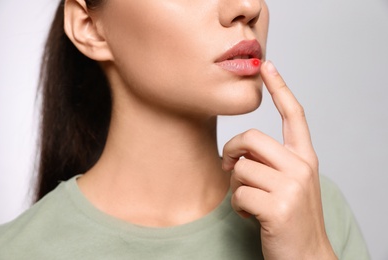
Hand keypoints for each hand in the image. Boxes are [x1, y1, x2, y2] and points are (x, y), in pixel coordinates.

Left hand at [222, 61, 336, 258]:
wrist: (306, 256)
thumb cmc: (291, 218)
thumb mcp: (289, 184)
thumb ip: (271, 162)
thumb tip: (236, 152)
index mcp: (305, 158)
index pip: (294, 114)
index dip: (280, 88)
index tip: (267, 66)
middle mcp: (302, 167)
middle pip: (251, 138)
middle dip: (231, 150)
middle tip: (228, 166)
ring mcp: (291, 187)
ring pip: (240, 168)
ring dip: (236, 187)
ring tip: (249, 201)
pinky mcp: (278, 207)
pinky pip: (238, 194)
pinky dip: (237, 207)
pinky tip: (251, 216)